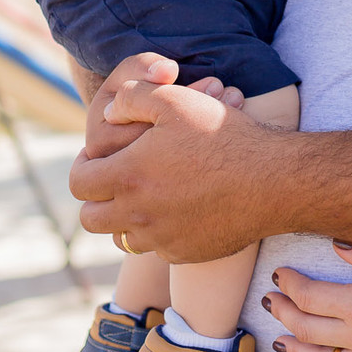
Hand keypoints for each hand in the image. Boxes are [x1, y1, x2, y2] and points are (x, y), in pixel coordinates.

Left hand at [70, 74, 284, 260]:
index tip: (94, 156)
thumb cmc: (224, 136)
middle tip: (114, 178)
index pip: (79, 182)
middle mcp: (137, 214)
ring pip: (121, 237)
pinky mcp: (184, 253)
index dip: (82, 166)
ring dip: (124, 218)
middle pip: (91, 218)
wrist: (272, 181)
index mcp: (128, 176)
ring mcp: (161, 238)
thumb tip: (107, 114)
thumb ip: (133, 98)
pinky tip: (180, 207)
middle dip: (95, 198)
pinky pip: (157, 247)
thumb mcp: (176, 100)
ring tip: (145, 194)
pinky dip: (159, 230)